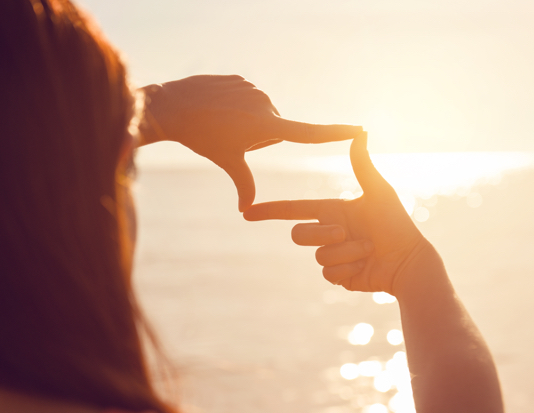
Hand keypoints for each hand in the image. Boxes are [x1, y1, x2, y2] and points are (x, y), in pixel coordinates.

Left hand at [140, 75, 361, 210]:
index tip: (359, 128)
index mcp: (267, 125)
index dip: (335, 133)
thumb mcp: (227, 162)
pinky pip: (246, 99)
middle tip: (230, 137)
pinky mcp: (241, 80)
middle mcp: (266, 104)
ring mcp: (253, 90)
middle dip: (258, 137)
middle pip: (273, 129)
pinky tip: (216, 109)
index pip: (308, 132)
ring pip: (259, 114)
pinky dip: (235, 107)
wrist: (174, 106)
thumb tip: (246, 211)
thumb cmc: (202, 138)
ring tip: (221, 123)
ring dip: (246, 122)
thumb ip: (244, 184)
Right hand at [243, 132, 426, 294]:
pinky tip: (365, 265)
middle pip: (298, 234)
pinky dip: (348, 268)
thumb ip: (362, 164)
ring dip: (345, 252)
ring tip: (368, 249)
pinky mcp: (338, 276)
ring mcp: (332, 256)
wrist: (409, 261)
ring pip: (318, 255)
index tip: (246, 212)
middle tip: (345, 232)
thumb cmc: (397, 224)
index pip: (293, 209)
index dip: (269, 211)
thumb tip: (360, 131)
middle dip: (321, 233)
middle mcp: (328, 232)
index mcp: (332, 210)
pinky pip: (329, 273)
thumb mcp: (378, 191)